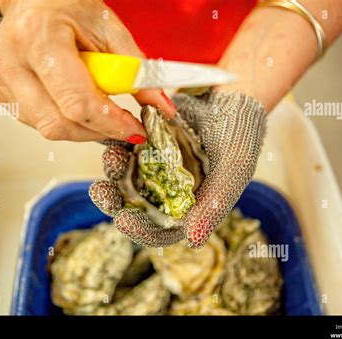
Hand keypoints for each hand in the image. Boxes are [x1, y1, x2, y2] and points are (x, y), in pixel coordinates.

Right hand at [0, 0, 174, 141]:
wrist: (35, 0)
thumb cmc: (68, 7)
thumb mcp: (110, 30)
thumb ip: (137, 70)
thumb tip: (161, 106)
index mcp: (38, 37)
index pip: (77, 102)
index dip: (111, 122)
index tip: (135, 128)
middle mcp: (10, 59)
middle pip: (59, 123)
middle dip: (99, 130)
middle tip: (122, 124)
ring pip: (48, 128)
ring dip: (83, 126)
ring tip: (97, 102)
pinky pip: (37, 122)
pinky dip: (64, 119)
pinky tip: (72, 99)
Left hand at [90, 90, 266, 247]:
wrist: (234, 94)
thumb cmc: (240, 133)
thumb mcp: (233, 169)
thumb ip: (214, 204)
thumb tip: (193, 241)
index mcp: (191, 204)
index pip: (162, 228)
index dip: (142, 228)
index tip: (124, 220)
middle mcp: (171, 188)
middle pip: (137, 205)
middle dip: (116, 201)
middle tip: (100, 192)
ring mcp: (158, 164)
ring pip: (127, 176)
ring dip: (114, 171)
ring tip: (110, 157)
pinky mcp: (148, 141)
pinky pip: (127, 147)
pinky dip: (116, 144)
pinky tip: (110, 140)